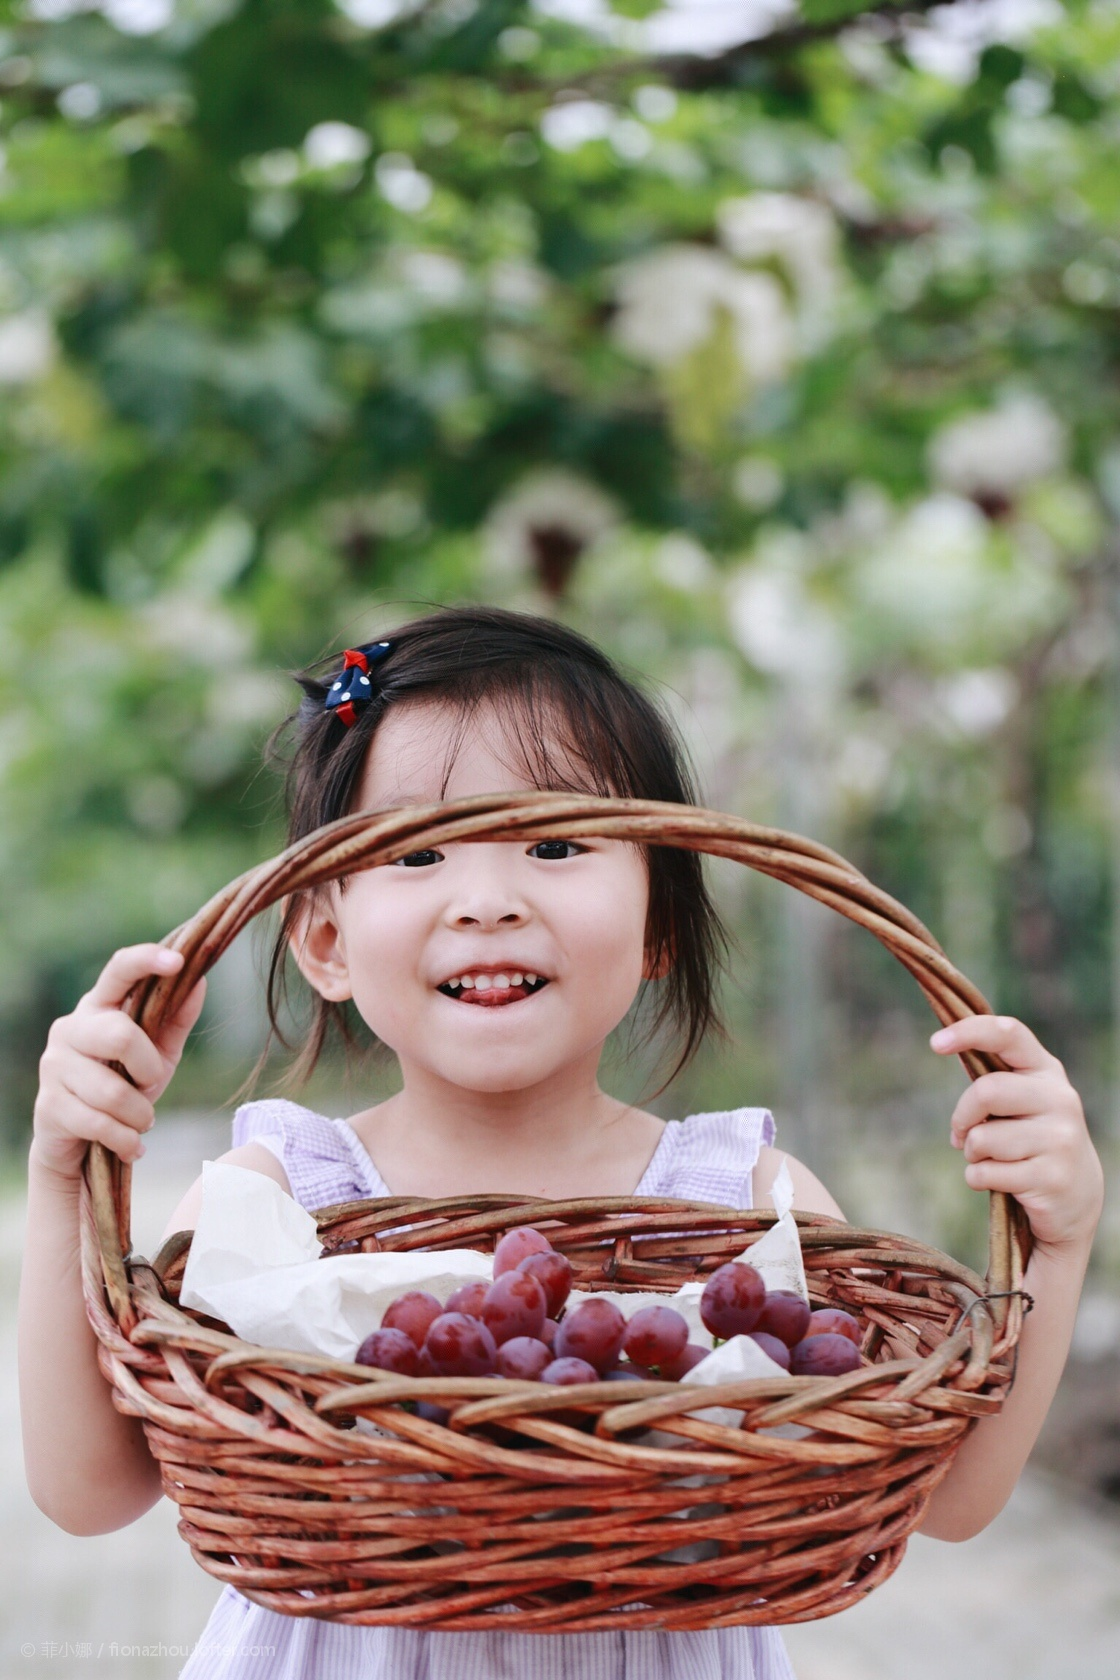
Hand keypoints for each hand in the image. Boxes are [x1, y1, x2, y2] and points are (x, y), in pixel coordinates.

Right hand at [32, 944, 206, 1182]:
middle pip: (119, 1035)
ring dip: (139, 1115)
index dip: (147, 960)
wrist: (81, 1141)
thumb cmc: (124, 1085)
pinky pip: (100, 1124)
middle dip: (148, 1069)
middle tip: (150, 1085)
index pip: (118, 970)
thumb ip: (175, 1019)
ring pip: (112, 1091)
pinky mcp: (49, 1104)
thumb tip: (200, 982)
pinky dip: (126, 1139)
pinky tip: (129, 1143)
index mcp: (99, 1006)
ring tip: (140, 1120)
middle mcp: (70, 1028)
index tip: (179, 961)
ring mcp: (54, 1065)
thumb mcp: (157, 1053)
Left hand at [931, 1014, 1102, 1253]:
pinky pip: (985, 1173)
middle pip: (987, 1091)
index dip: (969, 1032)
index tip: (935, 1043)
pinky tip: (1003, 1180)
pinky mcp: (1051, 1177)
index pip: (1009, 1035)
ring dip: (972, 1153)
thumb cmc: (1030, 1138)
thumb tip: (941, 1044)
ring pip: (982, 1138)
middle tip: (963, 1134)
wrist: (1076, 1194)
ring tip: (993, 1159)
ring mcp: (1060, 1138)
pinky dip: (978, 1178)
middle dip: (962, 1117)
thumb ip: (991, 1077)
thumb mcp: (1021, 1100)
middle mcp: (1059, 1098)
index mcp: (1046, 1070)